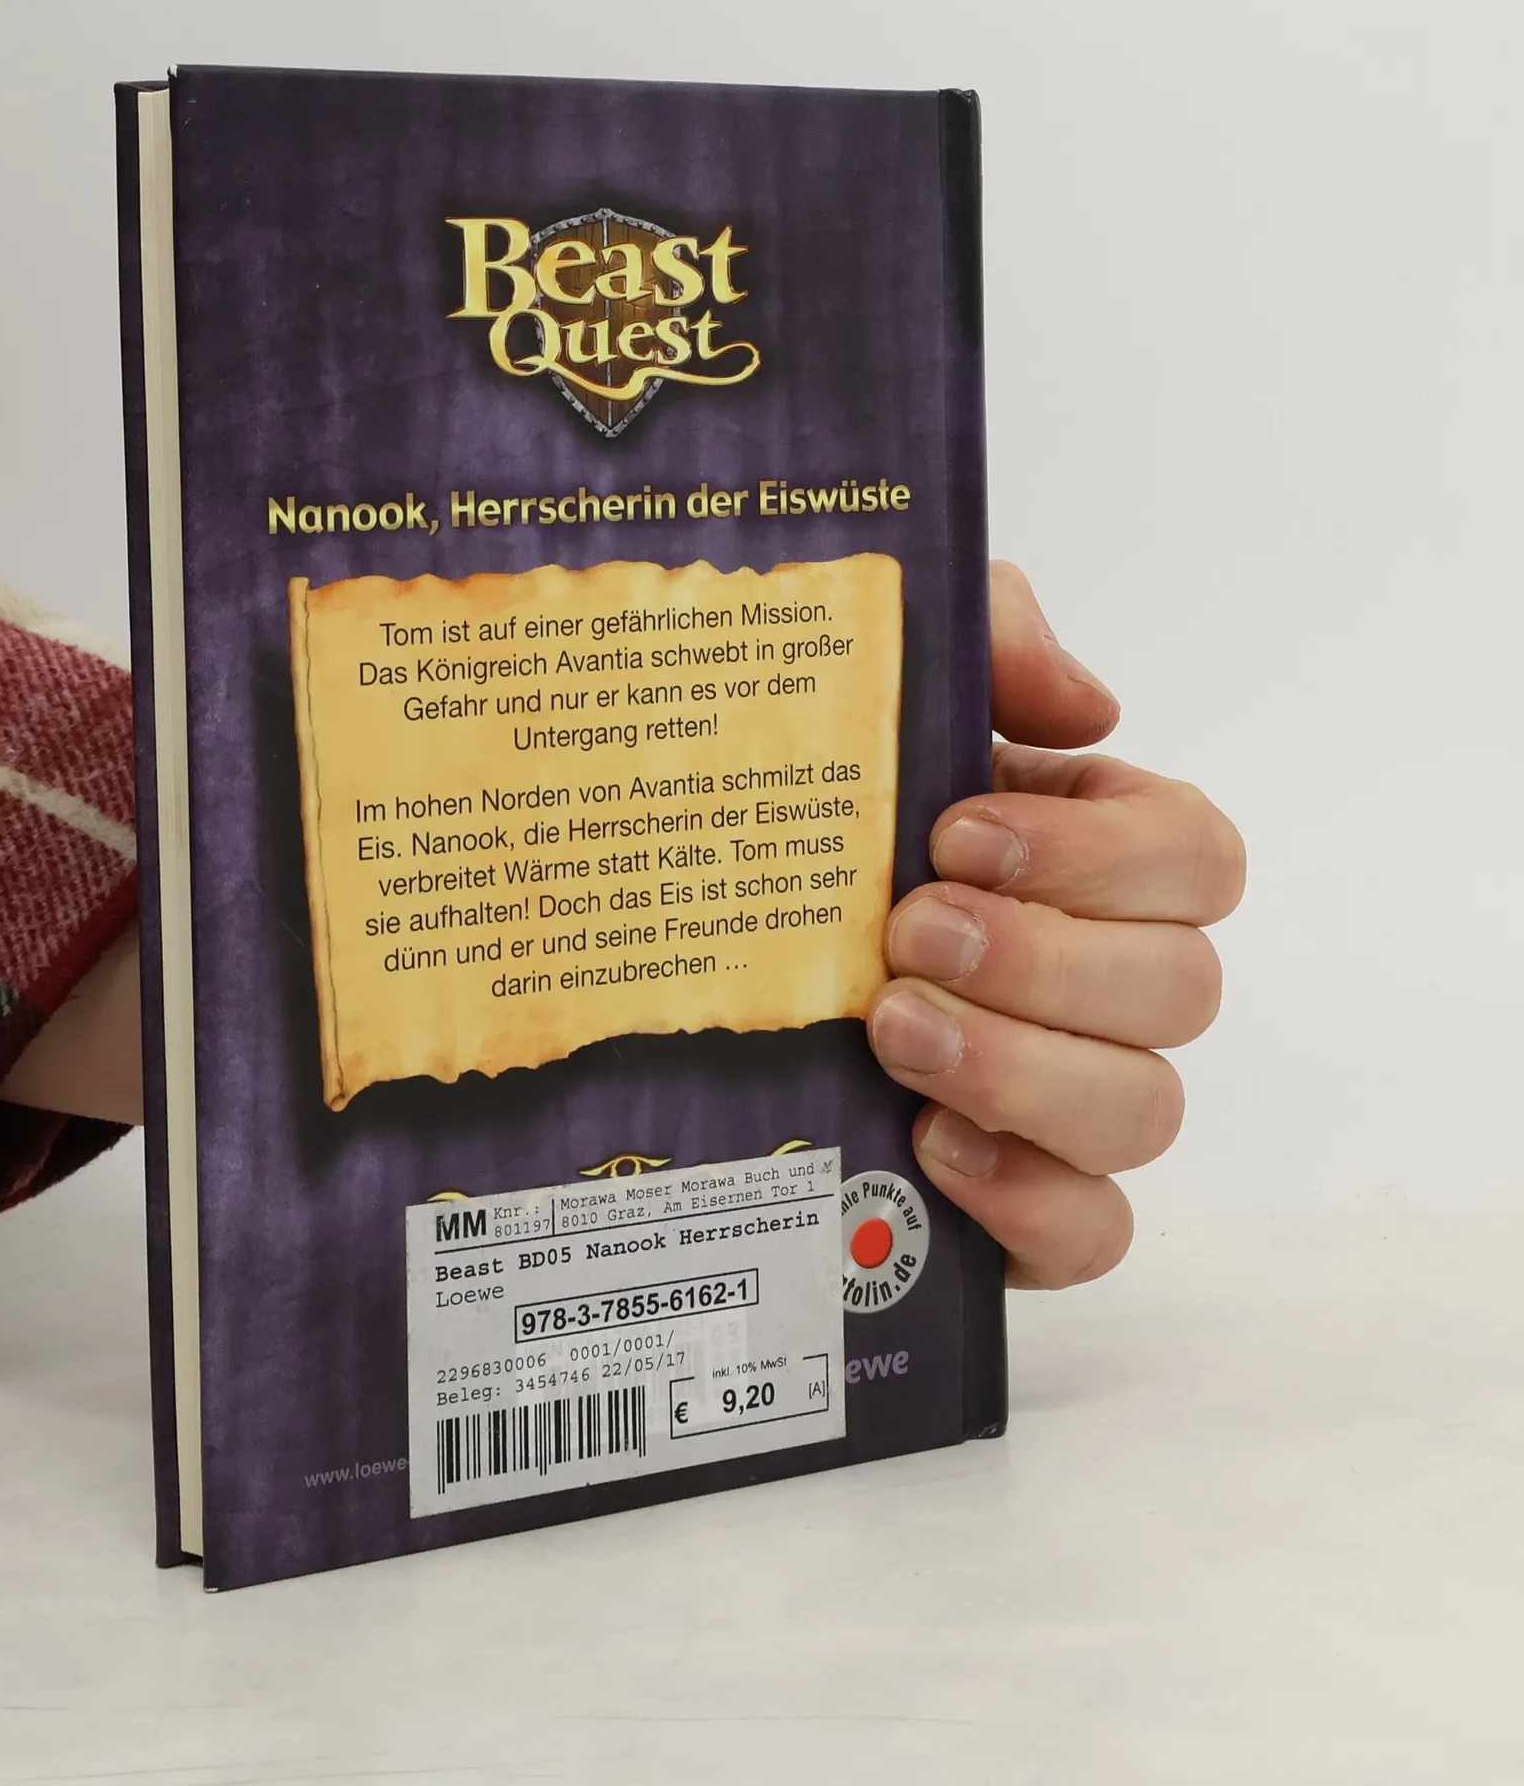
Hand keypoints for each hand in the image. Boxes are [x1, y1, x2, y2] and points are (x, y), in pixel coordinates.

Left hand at [866, 563, 1242, 1288]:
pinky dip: (1030, 1201)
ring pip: (1144, 1111)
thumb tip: (1091, 708)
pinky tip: (930, 1146)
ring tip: (891, 1033)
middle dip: (1042, 960)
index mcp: (1091, 853)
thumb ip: (986, 638)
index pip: (1195, 858)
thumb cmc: (794, 796)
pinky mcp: (1013, 1201)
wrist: (674, 915)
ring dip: (1024, 1070)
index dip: (1100, 855)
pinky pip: (1091, 1231)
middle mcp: (1101, 979)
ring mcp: (1065, 1098)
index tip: (957, 835)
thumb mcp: (873, 669)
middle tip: (905, 934)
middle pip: (1180, 990)